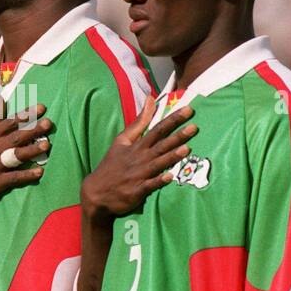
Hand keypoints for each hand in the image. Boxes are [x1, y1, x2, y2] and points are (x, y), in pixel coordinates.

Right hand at [0, 94, 48, 212]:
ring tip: (47, 145)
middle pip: (15, 136)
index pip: (8, 122)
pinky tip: (39, 172)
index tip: (41, 108)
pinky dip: (27, 175)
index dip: (26, 114)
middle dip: (33, 129)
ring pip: (16, 155)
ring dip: (32, 150)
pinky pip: (14, 177)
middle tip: (49, 123)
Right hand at [81, 95, 194, 220]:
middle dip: (177, 136)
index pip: (157, 129)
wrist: (97, 191)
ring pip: (158, 164)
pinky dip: (159, 181)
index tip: (188, 110)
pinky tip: (170, 177)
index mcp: (137, 146)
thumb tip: (151, 99)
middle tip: (194, 127)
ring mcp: (139, 175)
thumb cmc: (112, 164)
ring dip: (171, 157)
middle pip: (161, 145)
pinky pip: (150, 185)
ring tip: (186, 149)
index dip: (173, 120)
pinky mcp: (137, 191)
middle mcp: (140, 158)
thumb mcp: (122, 140)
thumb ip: (139, 122)